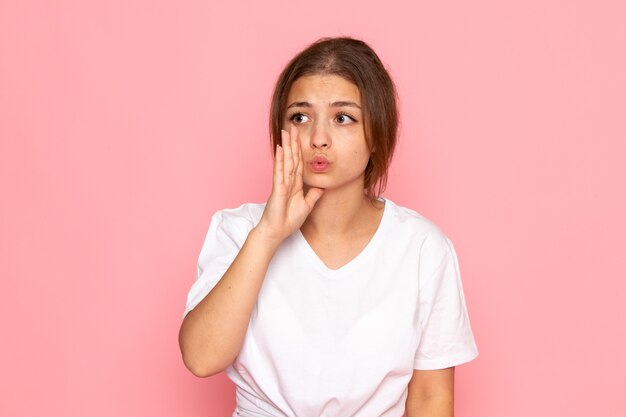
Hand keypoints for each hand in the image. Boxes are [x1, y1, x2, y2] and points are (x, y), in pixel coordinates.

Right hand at [256, 124, 323, 242]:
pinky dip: (281, 160)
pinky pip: (279, 171)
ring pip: (286, 161)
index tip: (301, 136)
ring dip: (287, 145)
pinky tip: (281, 149)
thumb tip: (323, 187)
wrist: (277, 231)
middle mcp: (288, 180)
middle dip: (293, 142)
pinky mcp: (277, 188)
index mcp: (295, 184)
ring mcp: (282, 183)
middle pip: (292, 157)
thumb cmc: (288, 220)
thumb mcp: (307, 205)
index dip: (300, 149)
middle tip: (293, 126)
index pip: (299, 163)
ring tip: (286, 131)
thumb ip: (313, 195)